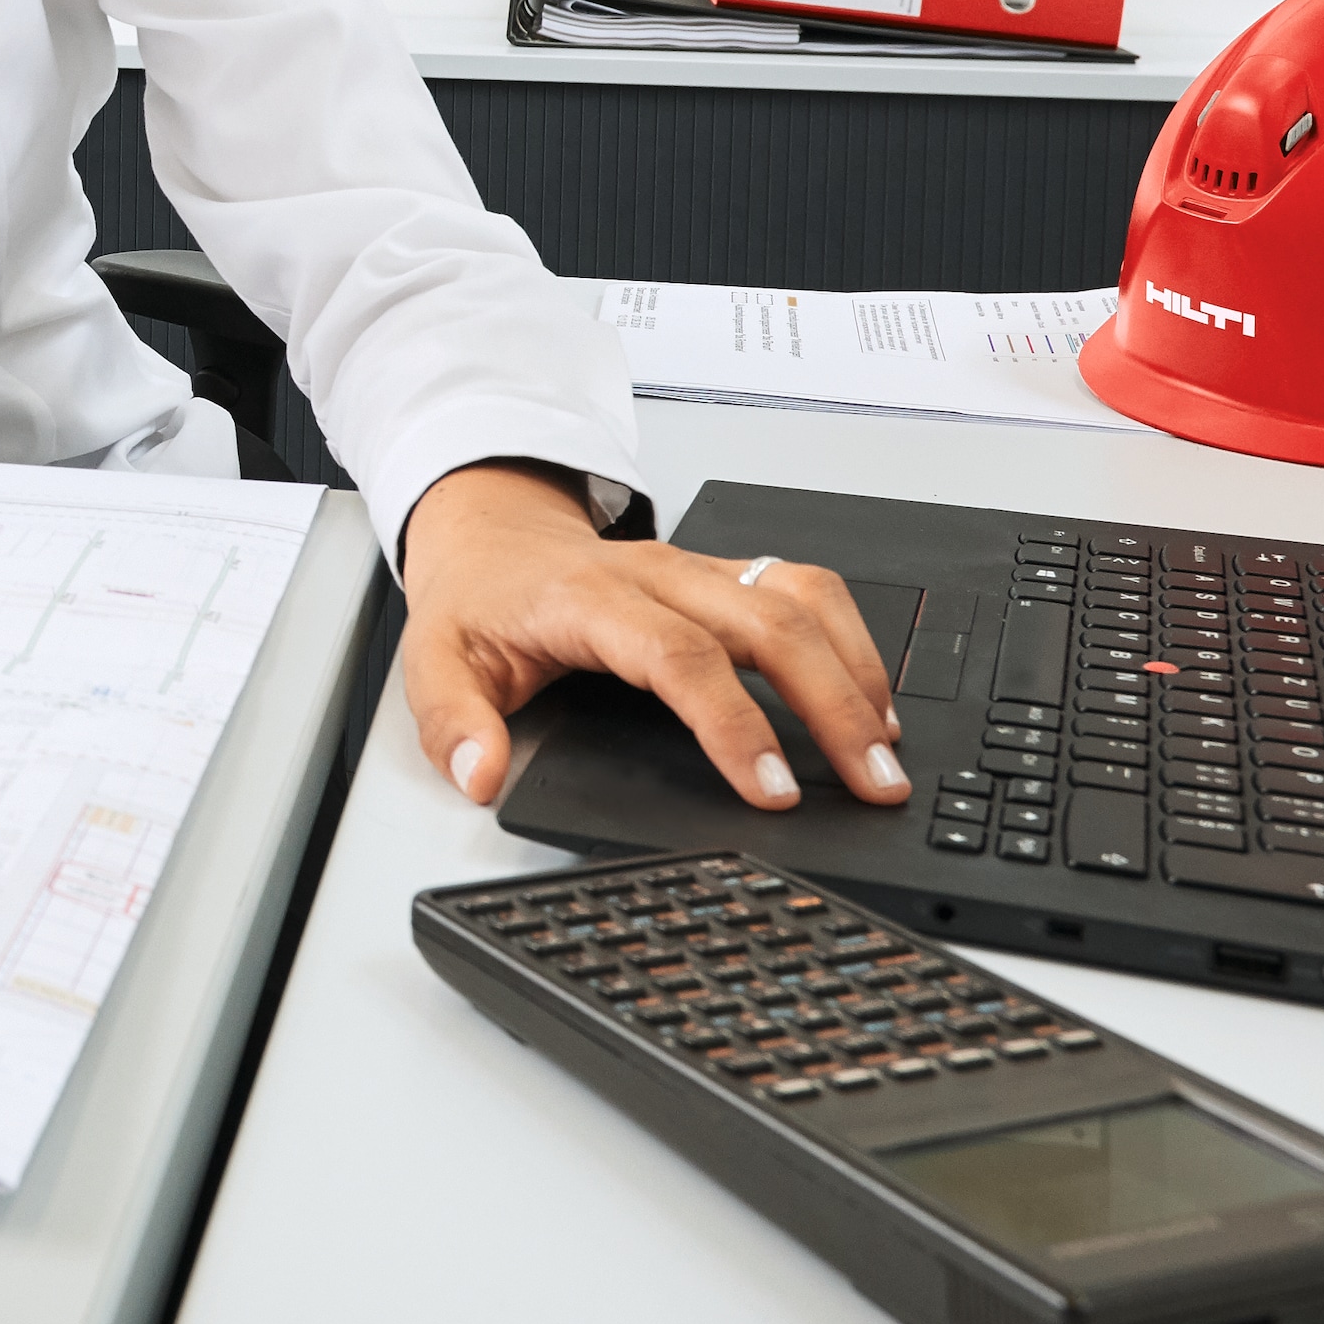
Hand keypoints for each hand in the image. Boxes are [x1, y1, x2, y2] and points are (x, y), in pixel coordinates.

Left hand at [392, 463, 907, 814]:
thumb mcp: (433, 663)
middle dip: (833, 705)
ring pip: (800, 597)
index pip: (679, 658)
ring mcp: (698, 568)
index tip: (771, 789)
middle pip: (768, 623)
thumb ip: (452, 724)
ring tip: (889, 748)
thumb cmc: (478, 603)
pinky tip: (871, 696)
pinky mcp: (724, 573)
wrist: (492, 535)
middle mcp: (658, 574)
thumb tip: (481, 775)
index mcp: (590, 599)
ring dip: (856, 669)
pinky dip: (850, 640)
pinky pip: (804, 589)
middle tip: (872, 782)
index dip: (733, 725)